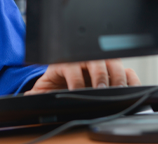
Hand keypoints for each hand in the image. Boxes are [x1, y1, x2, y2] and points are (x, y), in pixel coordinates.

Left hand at [26, 59, 140, 94]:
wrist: (65, 75)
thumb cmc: (56, 82)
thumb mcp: (44, 87)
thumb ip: (36, 94)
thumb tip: (27, 99)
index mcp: (65, 61)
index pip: (71, 66)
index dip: (76, 79)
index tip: (78, 92)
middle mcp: (84, 58)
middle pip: (95, 60)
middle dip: (99, 74)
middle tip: (101, 89)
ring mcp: (100, 61)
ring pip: (113, 61)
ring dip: (117, 76)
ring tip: (117, 90)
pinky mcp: (114, 68)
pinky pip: (126, 69)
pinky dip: (131, 78)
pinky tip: (130, 89)